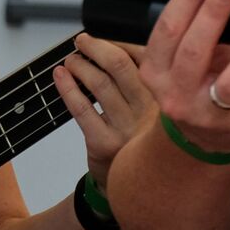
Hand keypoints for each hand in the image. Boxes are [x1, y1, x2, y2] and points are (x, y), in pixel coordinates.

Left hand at [53, 33, 153, 190]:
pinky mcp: (103, 143)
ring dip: (80, 66)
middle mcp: (151, 112)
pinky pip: (81, 109)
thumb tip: (117, 47)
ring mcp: (127, 129)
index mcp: (168, 98)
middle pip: (120, 67)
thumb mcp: (160, 112)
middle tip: (82, 41)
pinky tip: (60, 77)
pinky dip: (67, 88)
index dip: (119, 44)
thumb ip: (150, 83)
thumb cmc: (143, 144)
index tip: (103, 38)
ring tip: (72, 60)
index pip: (145, 59)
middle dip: (96, 48)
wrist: (135, 190)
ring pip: (99, 85)